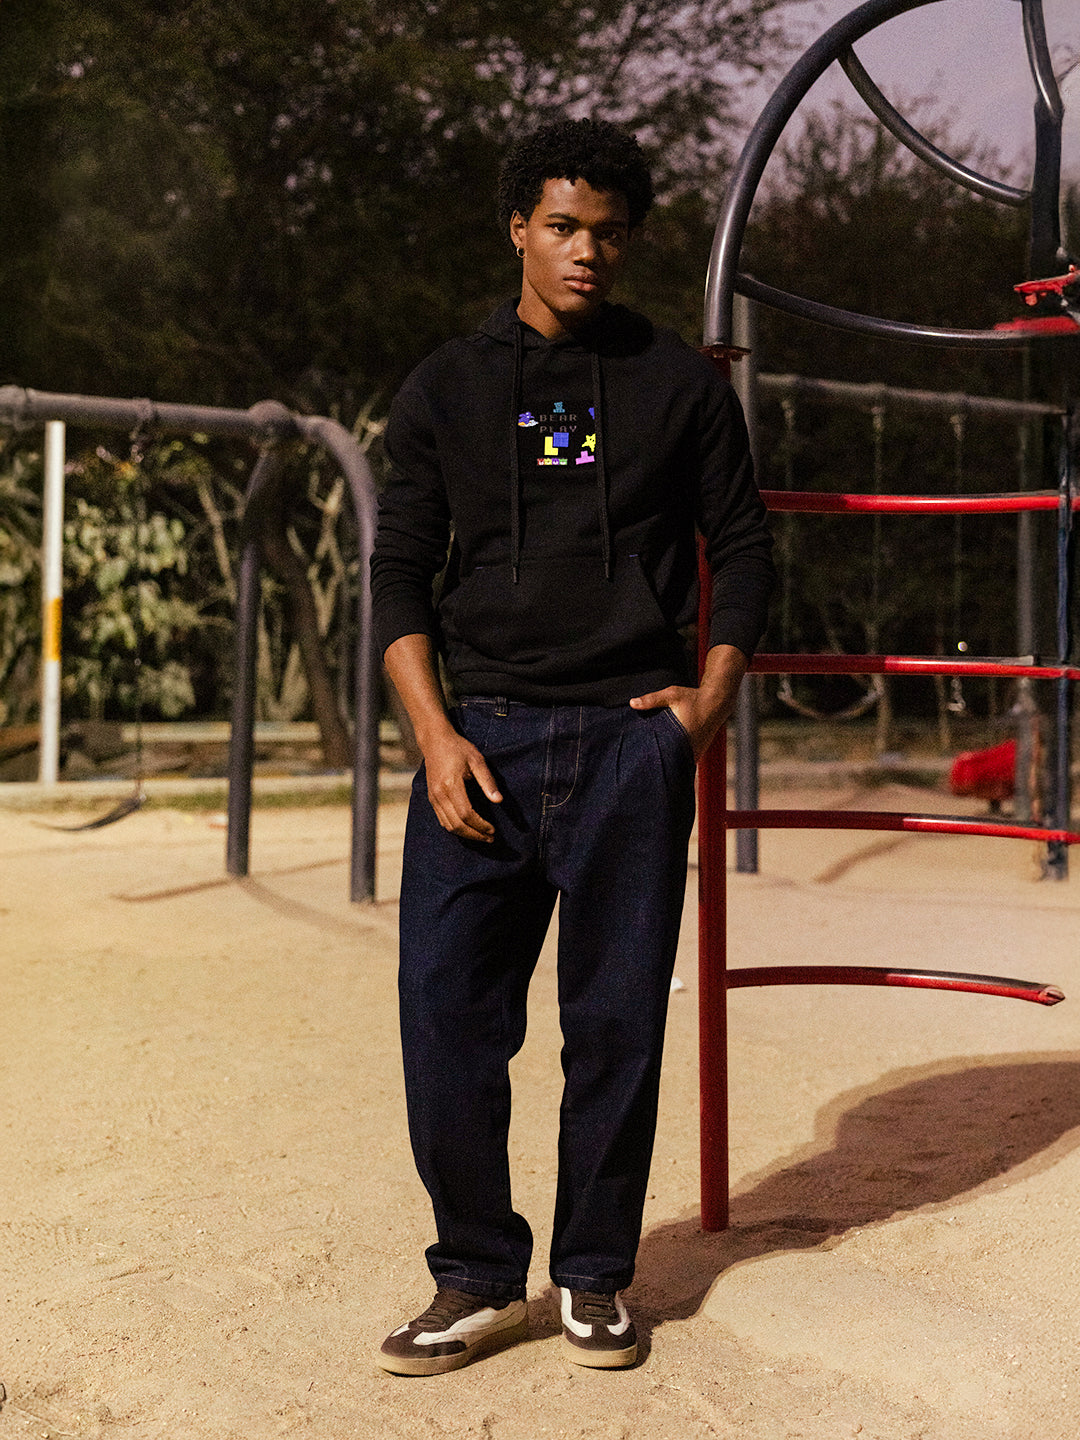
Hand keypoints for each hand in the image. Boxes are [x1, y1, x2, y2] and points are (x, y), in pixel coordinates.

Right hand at [421, 727, 502, 841]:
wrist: (435, 741)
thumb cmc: (458, 748)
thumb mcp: (477, 760)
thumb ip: (488, 781)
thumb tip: (499, 801)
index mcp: (451, 785)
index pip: (466, 814)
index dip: (480, 825)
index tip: (493, 830)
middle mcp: (439, 794)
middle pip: (456, 825)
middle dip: (475, 835)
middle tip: (490, 838)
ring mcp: (433, 798)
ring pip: (448, 826)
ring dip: (466, 835)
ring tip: (482, 836)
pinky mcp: (431, 798)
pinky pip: (442, 820)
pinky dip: (455, 828)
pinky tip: (468, 829)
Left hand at [629, 643, 748, 761]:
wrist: (716, 702)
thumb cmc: (693, 698)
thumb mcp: (672, 694)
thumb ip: (652, 699)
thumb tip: (632, 703)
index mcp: (683, 736)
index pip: (665, 755)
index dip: (653, 760)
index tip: (641, 762)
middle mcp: (691, 747)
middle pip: (671, 763)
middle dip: (658, 764)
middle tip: (642, 765)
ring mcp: (697, 751)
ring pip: (679, 763)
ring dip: (668, 763)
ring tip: (651, 766)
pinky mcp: (699, 751)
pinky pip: (685, 760)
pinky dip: (676, 759)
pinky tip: (666, 758)